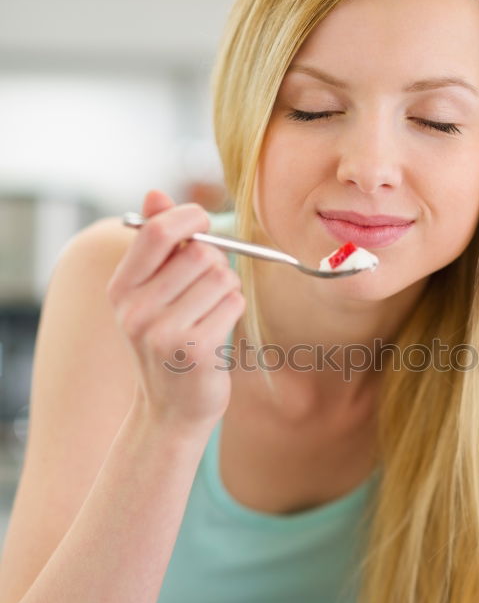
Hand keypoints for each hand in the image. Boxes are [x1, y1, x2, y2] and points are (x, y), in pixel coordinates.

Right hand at [107, 189, 245, 432]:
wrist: (170, 410)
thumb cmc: (166, 342)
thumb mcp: (149, 293)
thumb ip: (154, 244)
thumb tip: (155, 193)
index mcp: (120, 289)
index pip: (156, 231)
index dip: (187, 217)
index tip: (201, 222)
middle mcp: (135, 310)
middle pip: (198, 254)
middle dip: (214, 261)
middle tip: (207, 285)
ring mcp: (163, 333)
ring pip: (220, 277)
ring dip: (227, 288)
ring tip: (211, 310)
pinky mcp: (194, 351)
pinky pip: (232, 304)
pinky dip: (233, 310)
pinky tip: (218, 329)